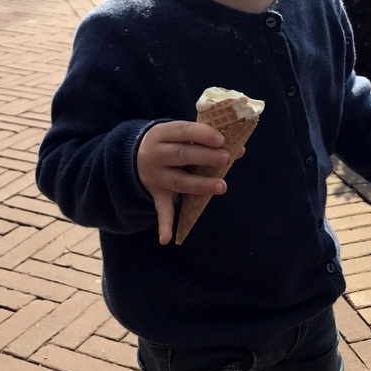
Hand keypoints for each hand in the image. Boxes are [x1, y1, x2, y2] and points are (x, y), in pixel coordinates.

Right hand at [137, 121, 232, 244]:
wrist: (131, 157)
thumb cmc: (170, 143)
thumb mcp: (180, 136)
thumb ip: (206, 141)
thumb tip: (239, 150)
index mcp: (162, 134)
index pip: (183, 131)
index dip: (202, 134)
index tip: (221, 139)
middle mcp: (156, 155)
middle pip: (181, 155)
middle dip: (205, 157)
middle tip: (226, 158)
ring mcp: (156, 176)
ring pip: (179, 181)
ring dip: (200, 185)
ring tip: (221, 187)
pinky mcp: (157, 194)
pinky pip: (162, 210)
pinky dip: (164, 224)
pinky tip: (166, 239)